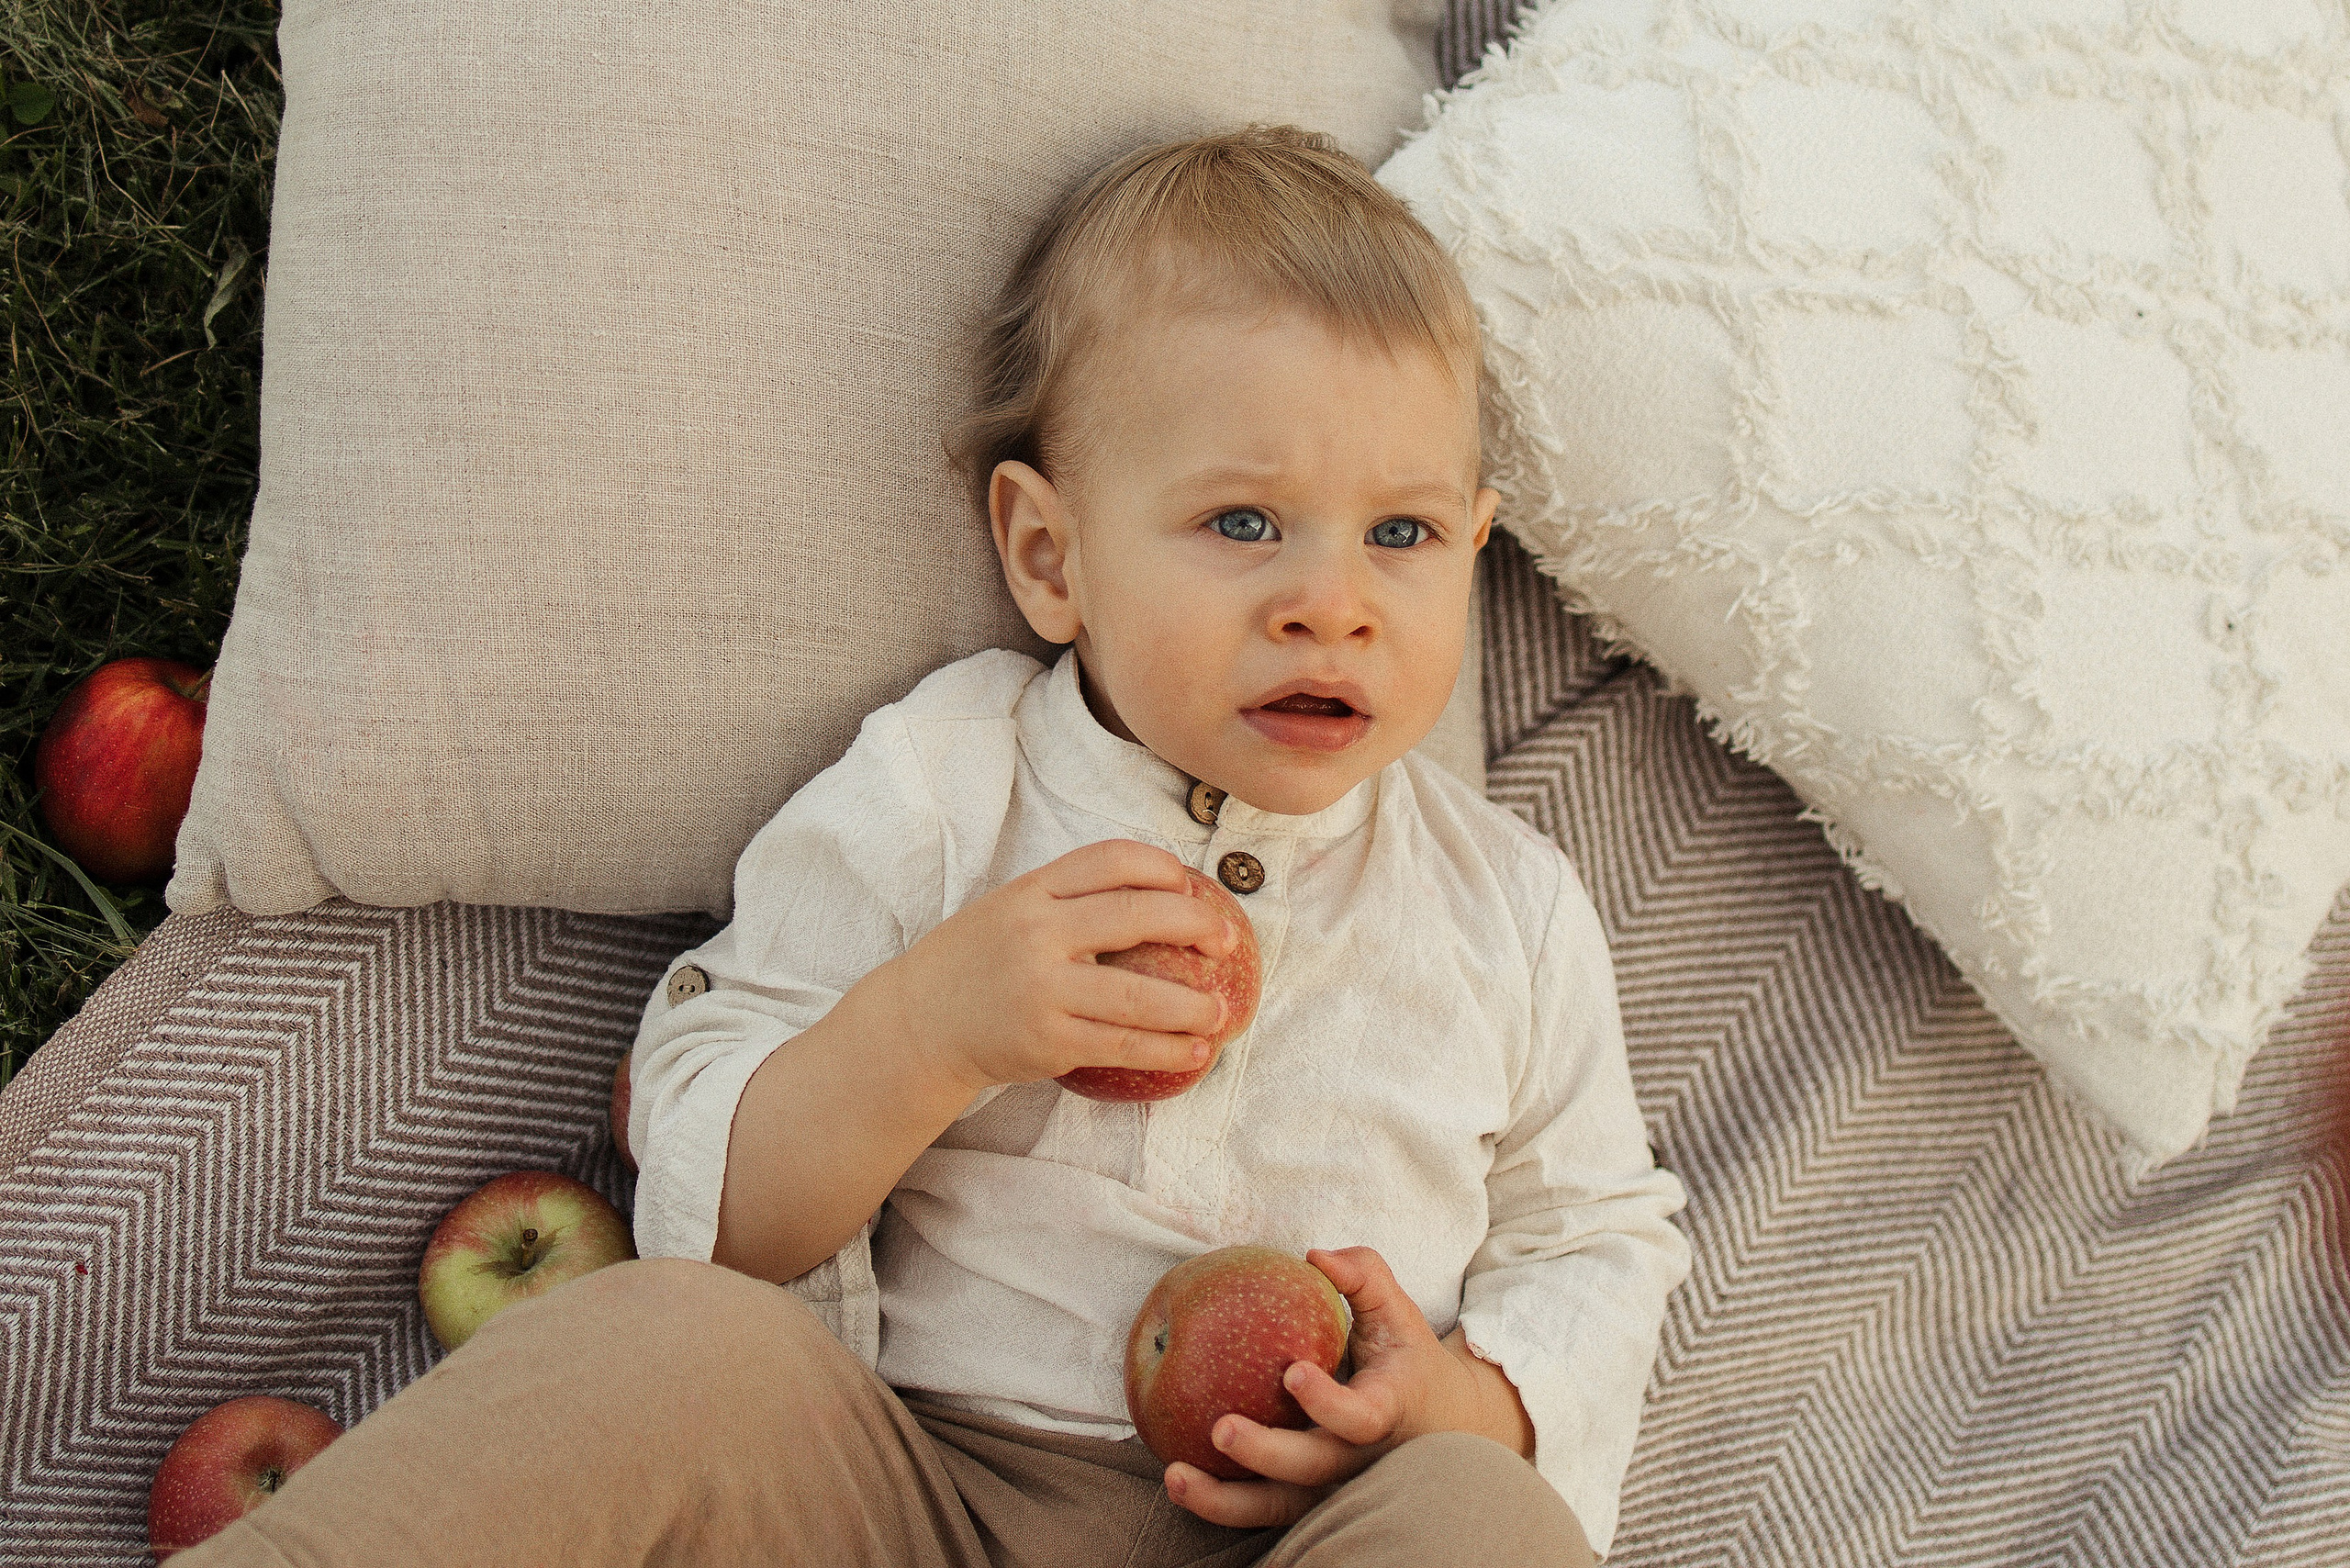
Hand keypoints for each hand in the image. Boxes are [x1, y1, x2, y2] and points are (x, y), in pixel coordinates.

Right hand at [869, 838, 1239, 1094]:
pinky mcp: (1047, 1042)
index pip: (1110, 860)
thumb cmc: (979, 961)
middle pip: (1136, 917)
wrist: (919, 1023)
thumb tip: (1162, 892)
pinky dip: (1167, 1050)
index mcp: (1032, 891)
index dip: (1161, 867)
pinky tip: (1194, 1051)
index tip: (1191, 885)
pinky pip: (1122, 1045)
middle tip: (1227, 942)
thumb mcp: (1012, 907)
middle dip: (1196, 926)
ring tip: (1221, 1012)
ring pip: (1139, 995)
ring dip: (1192, 1006)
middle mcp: (1037, 933)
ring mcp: (1042, 990)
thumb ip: (1070, 897)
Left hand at [1162, 1246, 1507, 1529]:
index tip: (1293, 1373)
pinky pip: (1259, 1510)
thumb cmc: (1403, 1357)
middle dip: (1265, 1454)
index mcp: (1386, 1411)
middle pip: (1312, 1469)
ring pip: (1279, 1506)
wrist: (1429, 1421)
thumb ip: (1364, 1275)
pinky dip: (1218, 1504)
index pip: (1361, 1418)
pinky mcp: (1304, 1499)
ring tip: (1176, 1475)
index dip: (1328, 1402)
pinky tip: (1176, 1481)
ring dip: (1225, 1501)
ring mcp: (1330, 1487)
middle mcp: (1358, 1459)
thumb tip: (1314, 1255)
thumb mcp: (1397, 1312)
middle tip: (1221, 1429)